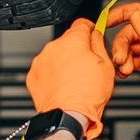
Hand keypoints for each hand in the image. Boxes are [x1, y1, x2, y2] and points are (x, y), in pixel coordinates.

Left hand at [25, 19, 115, 139]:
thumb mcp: (105, 65)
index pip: (82, 23)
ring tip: (74, 79)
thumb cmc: (88, 94)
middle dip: (77, 49)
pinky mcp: (33, 75)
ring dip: (64, 61)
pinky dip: (53, 74)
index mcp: (73, 41)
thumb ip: (99, 43)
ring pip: (56, 54)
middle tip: (87, 66)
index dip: (90, 28)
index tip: (93, 34)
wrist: (68, 116)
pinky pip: (45, 68)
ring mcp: (41, 61)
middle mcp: (54, 47)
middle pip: (68, 40)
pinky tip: (63, 84)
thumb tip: (96, 34)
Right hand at [104, 0, 139, 104]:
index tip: (105, 21)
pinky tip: (125, 73)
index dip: (120, 14)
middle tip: (119, 59)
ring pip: (127, 47)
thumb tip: (135, 14)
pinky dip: (124, 66)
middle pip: (128, 32)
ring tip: (125, 69)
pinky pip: (129, 60)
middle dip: (120, 45)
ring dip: (122, 57)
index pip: (138, 11)